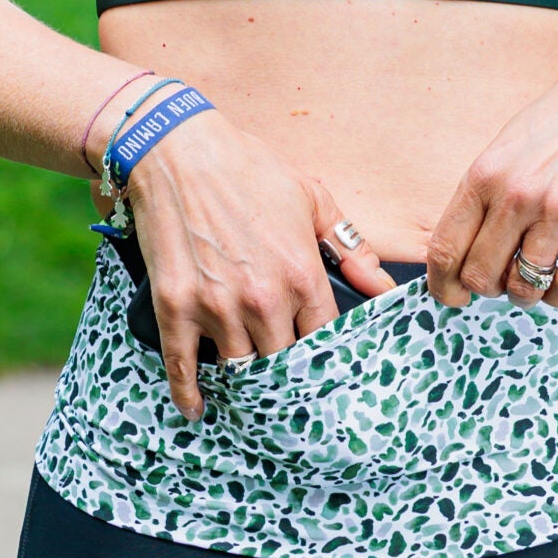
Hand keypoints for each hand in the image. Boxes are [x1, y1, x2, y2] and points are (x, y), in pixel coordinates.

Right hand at [122, 109, 394, 417]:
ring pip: (239, 369)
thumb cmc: (248, 168)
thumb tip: (381, 287)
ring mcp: (215, 307)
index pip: (325, 341)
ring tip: (250, 390)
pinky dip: (188, 393)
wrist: (178, 150)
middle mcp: (262, 299)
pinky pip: (183, 367)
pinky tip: (196, 407)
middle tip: (288, 384)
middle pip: (283, 364)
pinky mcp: (175, 307)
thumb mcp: (311, 198)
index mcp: (302, 274)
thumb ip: (350, 247)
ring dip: (244, 381)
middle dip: (286, 372)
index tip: (324, 369)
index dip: (325, 356)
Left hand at [427, 33, 557, 311]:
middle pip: (481, 276)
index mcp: (484, 174)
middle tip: (502, 280)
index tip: (452, 296)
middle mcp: (517, 193)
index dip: (442, 285)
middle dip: (488, 289)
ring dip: (526, 293)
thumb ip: (483, 198)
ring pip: (525, 286)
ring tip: (534, 279)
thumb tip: (459, 258)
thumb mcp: (506, 149)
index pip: (444, 249)